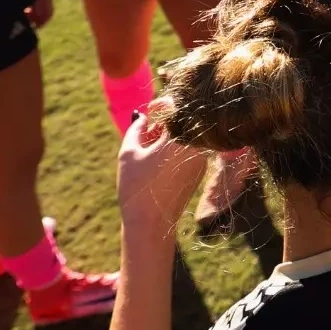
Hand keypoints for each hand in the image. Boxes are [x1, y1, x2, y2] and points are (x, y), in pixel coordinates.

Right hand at [116, 112, 208, 241]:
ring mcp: (201, 159)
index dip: (161, 105)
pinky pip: (189, 151)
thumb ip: (137, 129)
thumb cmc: (136, 186)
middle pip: (182, 122)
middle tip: (144, 132)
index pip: (176, 107)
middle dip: (163, 122)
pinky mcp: (200, 171)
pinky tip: (156, 161)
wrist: (150, 224)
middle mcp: (197, 146)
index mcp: (182, 138)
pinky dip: (174, 149)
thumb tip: (144, 116)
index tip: (148, 112)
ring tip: (146, 149)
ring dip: (167, 136)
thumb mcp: (129, 152)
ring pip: (186, 137)